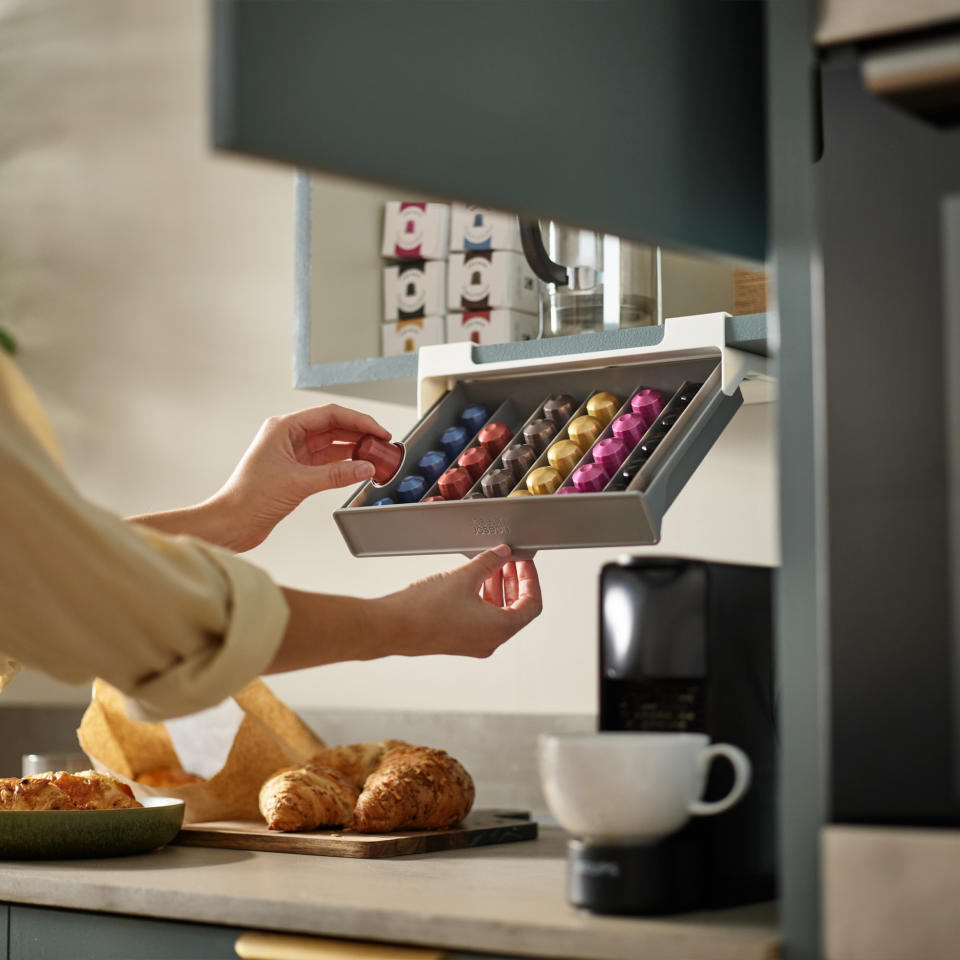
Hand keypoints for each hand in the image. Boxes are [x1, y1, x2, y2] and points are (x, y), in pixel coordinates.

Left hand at [209, 405, 390, 550]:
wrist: (232, 523)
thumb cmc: (248, 498)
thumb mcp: (298, 483)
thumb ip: (336, 475)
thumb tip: (365, 468)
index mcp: (283, 428)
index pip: (329, 415)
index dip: (358, 420)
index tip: (378, 430)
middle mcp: (288, 436)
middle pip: (332, 426)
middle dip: (359, 433)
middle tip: (381, 442)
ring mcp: (292, 453)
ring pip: (331, 444)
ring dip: (353, 448)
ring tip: (374, 455)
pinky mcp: (296, 471)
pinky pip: (326, 461)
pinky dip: (344, 464)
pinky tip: (358, 468)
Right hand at [382, 545, 542, 657]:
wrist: (391, 627)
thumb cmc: (424, 610)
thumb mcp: (464, 577)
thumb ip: (489, 562)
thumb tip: (503, 554)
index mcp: (499, 629)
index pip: (531, 604)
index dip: (531, 579)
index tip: (524, 562)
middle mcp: (490, 641)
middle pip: (516, 609)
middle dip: (514, 581)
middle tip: (510, 560)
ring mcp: (473, 643)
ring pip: (497, 613)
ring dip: (497, 588)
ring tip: (491, 564)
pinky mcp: (458, 640)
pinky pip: (480, 618)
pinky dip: (483, 598)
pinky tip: (473, 579)